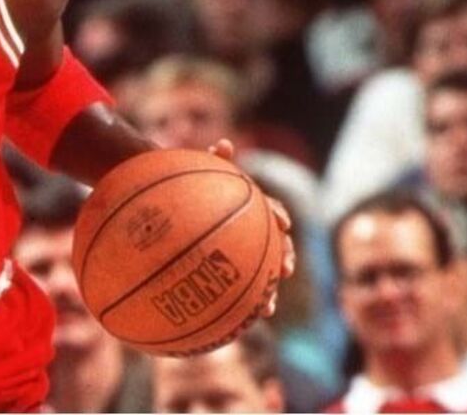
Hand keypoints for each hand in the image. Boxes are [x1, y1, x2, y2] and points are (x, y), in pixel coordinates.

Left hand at [208, 139, 295, 317]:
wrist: (180, 207)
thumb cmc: (191, 190)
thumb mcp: (201, 175)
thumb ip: (214, 162)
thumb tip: (225, 144)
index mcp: (251, 210)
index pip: (271, 211)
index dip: (278, 216)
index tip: (281, 224)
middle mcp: (254, 232)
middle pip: (278, 247)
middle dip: (285, 258)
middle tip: (286, 268)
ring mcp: (245, 254)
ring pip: (264, 275)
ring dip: (269, 292)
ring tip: (268, 307)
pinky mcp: (231, 273)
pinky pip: (242, 291)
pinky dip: (245, 306)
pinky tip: (240, 322)